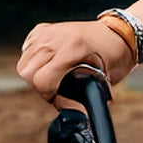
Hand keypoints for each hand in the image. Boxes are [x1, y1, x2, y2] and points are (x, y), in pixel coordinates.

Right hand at [17, 21, 137, 103]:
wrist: (117, 34)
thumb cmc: (115, 57)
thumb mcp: (105, 80)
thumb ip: (84, 95)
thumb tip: (73, 113)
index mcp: (73, 49)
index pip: (42, 79)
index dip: (48, 95)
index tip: (58, 98)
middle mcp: (56, 38)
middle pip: (28, 72)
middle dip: (39, 87)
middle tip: (55, 91)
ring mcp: (48, 32)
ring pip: (24, 62)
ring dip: (34, 75)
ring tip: (52, 78)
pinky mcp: (42, 29)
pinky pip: (27, 50)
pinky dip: (33, 61)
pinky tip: (48, 64)